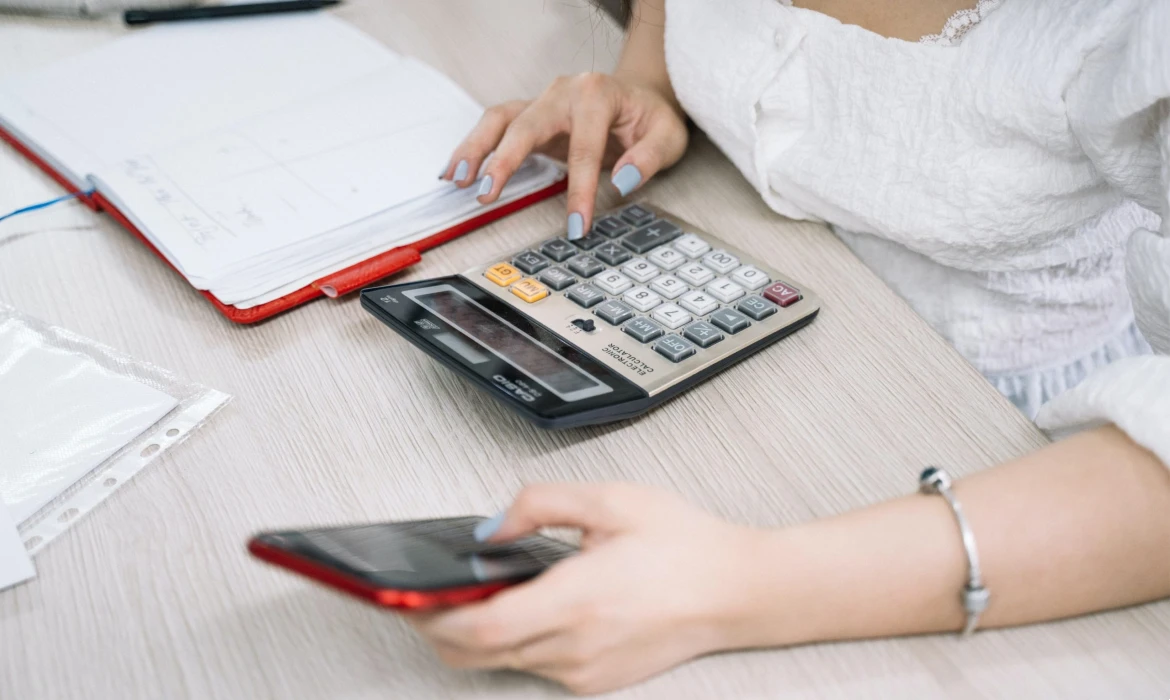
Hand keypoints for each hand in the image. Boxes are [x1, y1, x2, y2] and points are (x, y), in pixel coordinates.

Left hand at [406, 483, 759, 694]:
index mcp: (578, 599)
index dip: (432, 616)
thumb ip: (539, 503)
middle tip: (422, 597)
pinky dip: (514, 643)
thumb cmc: (685, 545)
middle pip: (476, 655)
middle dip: (438, 628)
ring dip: (476, 636)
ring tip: (472, 596)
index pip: (480, 628)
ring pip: (502, 662)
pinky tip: (525, 609)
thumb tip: (492, 527)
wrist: (739, 591)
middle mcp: (576, 646)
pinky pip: (534, 667)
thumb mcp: (611, 500)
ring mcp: (585, 671)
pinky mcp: (595, 681)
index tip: (408, 597)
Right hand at [439, 73, 688, 238]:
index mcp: (597, 94)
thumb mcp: (667, 137)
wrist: (640, 97)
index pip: (584, 149)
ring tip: (457, 180)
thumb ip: (647, 158)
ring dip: (475, 149)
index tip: (575, 227)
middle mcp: (563, 92)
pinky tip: (455, 171)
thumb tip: (621, 180)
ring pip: (499, 120)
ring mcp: (542, 100)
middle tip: (488, 194)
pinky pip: (495, 127)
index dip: (579, 192)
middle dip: (504, 161)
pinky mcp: (530, 115)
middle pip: (526, 125)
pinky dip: (474, 147)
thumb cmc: (651, 118)